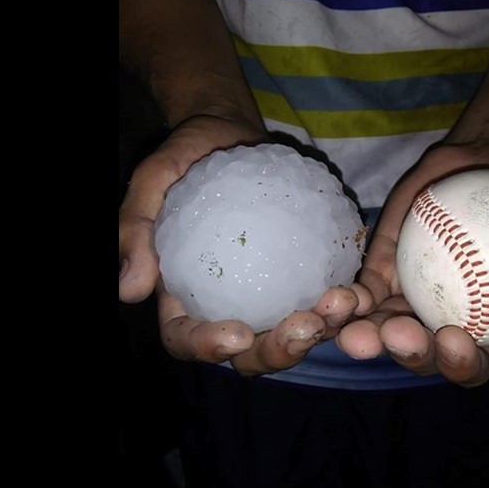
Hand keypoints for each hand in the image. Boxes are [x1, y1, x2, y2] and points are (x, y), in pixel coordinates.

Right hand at [119, 115, 369, 374]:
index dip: (209, 347)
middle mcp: (229, 308)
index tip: (237, 332)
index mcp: (182, 301)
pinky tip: (359, 289)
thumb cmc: (182, 160)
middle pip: (251, 352)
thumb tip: (129, 290)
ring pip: (296, 332)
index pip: (188, 339)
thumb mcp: (151, 182)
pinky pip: (325, 296)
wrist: (227, 134)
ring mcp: (271, 297)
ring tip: (344, 304)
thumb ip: (135, 230)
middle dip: (280, 351)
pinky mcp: (305, 277)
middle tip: (308, 325)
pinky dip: (344, 300)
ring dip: (323, 329)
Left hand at [336, 142, 488, 386]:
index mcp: (488, 332)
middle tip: (395, 333)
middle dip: (405, 352)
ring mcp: (408, 302)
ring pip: (381, 331)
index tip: (456, 339)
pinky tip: (333, 298)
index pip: (472, 363)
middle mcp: (443, 324)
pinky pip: (359, 293)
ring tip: (352, 327)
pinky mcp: (380, 274)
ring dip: (363, 336)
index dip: (460, 363)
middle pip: (420, 354)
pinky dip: (344, 301)